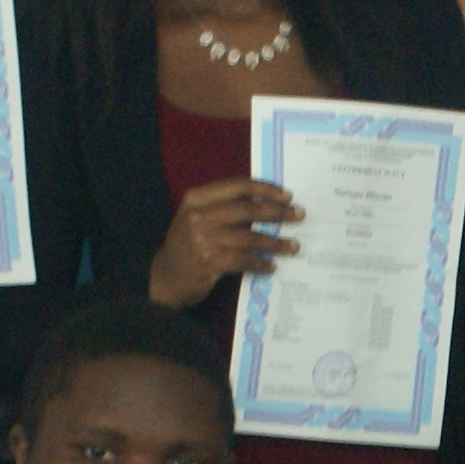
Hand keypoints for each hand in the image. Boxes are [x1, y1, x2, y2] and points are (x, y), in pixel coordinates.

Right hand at [146, 178, 301, 310]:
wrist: (165, 278)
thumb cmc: (186, 246)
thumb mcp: (197, 218)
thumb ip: (223, 208)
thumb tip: (266, 204)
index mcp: (196, 198)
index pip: (237, 186)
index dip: (264, 189)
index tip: (286, 195)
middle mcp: (199, 216)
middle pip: (247, 209)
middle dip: (277, 212)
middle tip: (299, 215)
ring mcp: (203, 240)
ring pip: (250, 237)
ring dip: (275, 242)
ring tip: (294, 246)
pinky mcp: (210, 263)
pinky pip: (244, 260)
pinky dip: (261, 263)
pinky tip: (271, 266)